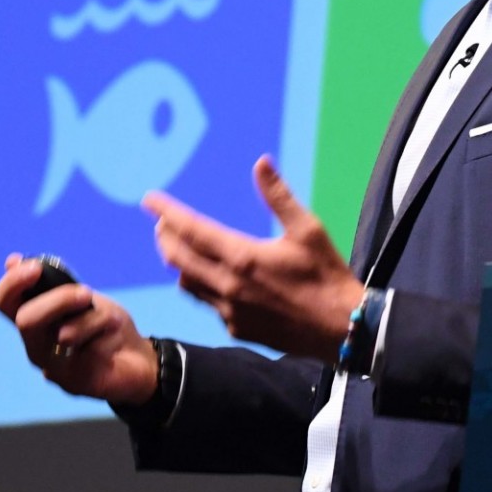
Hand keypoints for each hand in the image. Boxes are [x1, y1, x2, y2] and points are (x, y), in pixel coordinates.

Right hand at [0, 254, 158, 406]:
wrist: (139, 359)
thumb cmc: (106, 326)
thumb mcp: (83, 298)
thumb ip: (54, 284)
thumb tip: (12, 260)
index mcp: (33, 321)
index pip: (3, 303)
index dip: (12, 283)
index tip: (35, 268)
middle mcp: (35, 346)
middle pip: (26, 320)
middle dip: (58, 299)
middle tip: (87, 293)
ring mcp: (53, 368)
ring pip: (66, 333)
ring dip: (96, 318)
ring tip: (111, 322)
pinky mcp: (76, 382)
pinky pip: (92, 349)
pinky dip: (110, 336)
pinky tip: (115, 343)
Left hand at [143, 156, 363, 362]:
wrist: (342, 328)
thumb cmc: (327, 275)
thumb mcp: (308, 229)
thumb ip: (278, 196)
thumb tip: (260, 162)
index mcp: (243, 258)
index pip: (192, 231)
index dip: (168, 213)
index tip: (149, 200)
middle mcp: (228, 286)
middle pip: (179, 258)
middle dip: (165, 237)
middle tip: (160, 222)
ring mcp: (230, 312)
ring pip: (188, 284)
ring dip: (179, 262)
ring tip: (179, 247)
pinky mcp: (237, 328)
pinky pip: (207, 303)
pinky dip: (201, 285)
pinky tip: (211, 278)